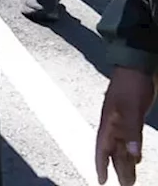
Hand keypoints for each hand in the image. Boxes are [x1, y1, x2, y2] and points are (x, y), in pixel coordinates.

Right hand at [96, 66, 156, 184]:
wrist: (138, 66)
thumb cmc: (132, 85)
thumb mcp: (132, 108)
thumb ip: (132, 131)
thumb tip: (133, 154)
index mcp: (109, 122)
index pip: (102, 148)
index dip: (101, 165)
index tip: (102, 181)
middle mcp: (114, 124)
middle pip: (114, 151)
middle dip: (118, 170)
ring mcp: (123, 120)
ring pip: (123, 146)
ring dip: (126, 162)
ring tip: (131, 179)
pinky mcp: (133, 116)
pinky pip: (130, 139)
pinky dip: (132, 150)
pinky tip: (136, 157)